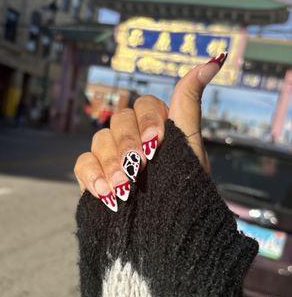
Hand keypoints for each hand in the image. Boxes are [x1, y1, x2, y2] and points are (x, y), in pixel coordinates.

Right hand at [74, 53, 226, 210]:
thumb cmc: (186, 190)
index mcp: (157, 129)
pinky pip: (82, 163)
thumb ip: (189, 104)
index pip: (144, 104)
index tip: (158, 143)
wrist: (168, 236)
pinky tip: (105, 193)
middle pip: (119, 120)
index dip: (148, 119)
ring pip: (100, 139)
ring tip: (124, 188)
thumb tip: (213, 60)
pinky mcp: (95, 177)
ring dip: (112, 162)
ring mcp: (112, 158)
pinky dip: (91, 175)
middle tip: (140, 168)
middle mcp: (134, 139)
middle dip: (129, 144)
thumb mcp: (191, 146)